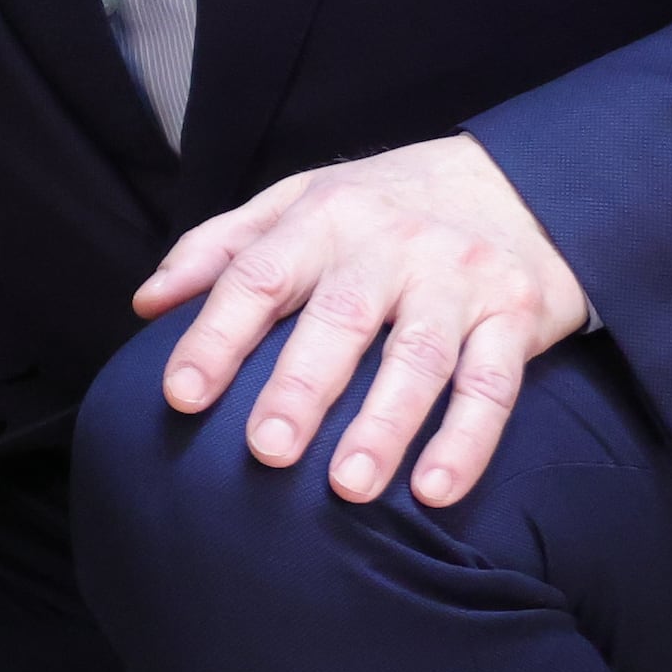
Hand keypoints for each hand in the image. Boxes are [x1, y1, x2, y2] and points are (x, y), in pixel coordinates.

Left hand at [135, 135, 591, 509]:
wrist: (525, 180)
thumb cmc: (389, 205)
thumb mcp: (302, 200)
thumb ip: (223, 246)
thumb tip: (147, 303)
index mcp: (326, 216)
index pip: (259, 276)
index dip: (217, 335)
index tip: (181, 394)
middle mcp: (392, 245)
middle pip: (340, 319)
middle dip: (301, 387)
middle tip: (266, 450)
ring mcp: (458, 279)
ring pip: (418, 358)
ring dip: (384, 426)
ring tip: (347, 488)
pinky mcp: (515, 316)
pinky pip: (492, 386)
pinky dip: (467, 440)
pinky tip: (435, 491)